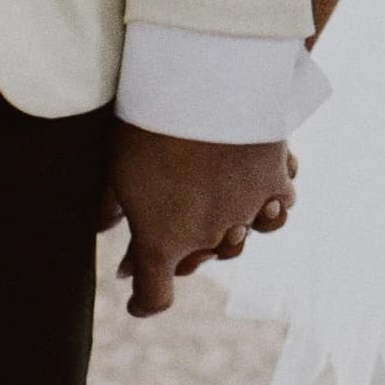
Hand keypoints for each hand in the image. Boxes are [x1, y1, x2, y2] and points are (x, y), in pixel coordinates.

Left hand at [104, 125, 295, 318]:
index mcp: (162, 242)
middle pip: (197, 261)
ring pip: (240, 239)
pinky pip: (280, 205)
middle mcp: (208, 237)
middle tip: (169, 228)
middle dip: (181, 252)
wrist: (204, 81)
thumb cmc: (148, 124)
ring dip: (227, 232)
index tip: (136, 300)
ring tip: (221, 212)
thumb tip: (104, 228)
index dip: (144, 303)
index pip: (155, 296)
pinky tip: (260, 192)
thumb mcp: (115, 167)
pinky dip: (269, 203)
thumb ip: (109, 206)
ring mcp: (246, 211)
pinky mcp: (276, 182)